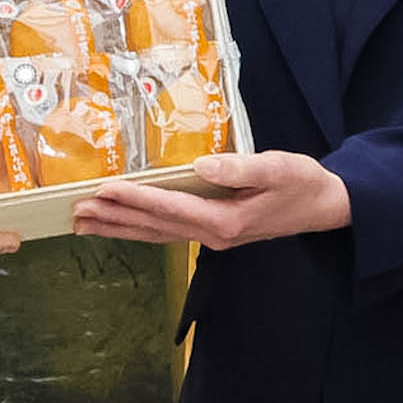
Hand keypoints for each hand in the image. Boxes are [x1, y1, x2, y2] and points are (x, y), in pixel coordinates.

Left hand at [73, 151, 350, 248]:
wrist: (325, 206)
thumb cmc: (303, 183)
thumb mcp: (278, 168)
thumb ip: (239, 168)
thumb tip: (202, 166)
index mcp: (225, 220)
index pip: (169, 208)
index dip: (134, 199)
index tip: (103, 189)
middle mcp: (212, 234)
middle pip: (153, 227)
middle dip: (114, 218)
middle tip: (76, 212)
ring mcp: (211, 237)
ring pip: (156, 234)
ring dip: (119, 228)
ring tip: (84, 224)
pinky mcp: (214, 231)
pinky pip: (167, 232)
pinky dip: (140, 229)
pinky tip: (122, 225)